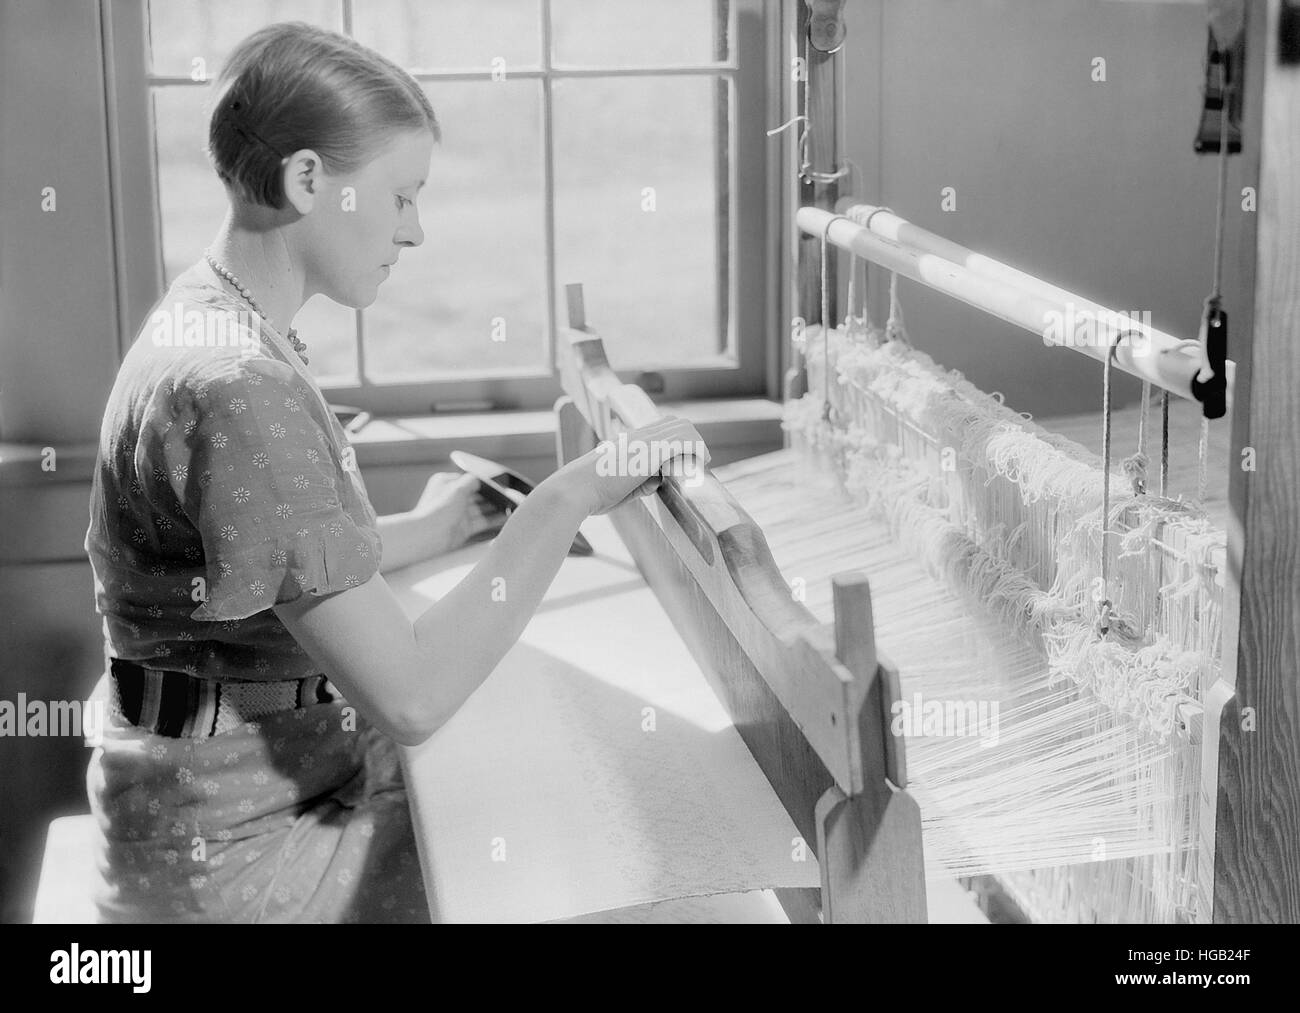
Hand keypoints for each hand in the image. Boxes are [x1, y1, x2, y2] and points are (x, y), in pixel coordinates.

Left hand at [413, 472, 502, 556]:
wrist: (429, 535)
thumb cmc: (438, 509)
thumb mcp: (458, 487)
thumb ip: (472, 480)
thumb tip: (481, 478)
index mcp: (446, 484)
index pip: (469, 480)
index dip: (485, 481)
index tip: (500, 482)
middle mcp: (452, 499)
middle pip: (477, 495)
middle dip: (493, 495)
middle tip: (510, 494)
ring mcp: (458, 514)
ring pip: (482, 509)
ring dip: (496, 507)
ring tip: (512, 505)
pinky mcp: (464, 528)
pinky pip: (483, 522)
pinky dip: (494, 519)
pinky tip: (506, 516)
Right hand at [550, 416, 710, 516]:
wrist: (574, 491)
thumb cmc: (589, 494)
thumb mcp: (619, 489)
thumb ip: (640, 484)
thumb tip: (658, 481)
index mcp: (625, 442)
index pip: (657, 428)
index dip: (673, 439)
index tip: (682, 458)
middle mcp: (636, 436)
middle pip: (673, 423)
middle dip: (689, 439)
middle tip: (697, 460)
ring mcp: (644, 440)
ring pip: (682, 427)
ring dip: (697, 442)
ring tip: (703, 461)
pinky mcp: (652, 450)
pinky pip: (685, 439)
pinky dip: (698, 448)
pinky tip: (702, 462)